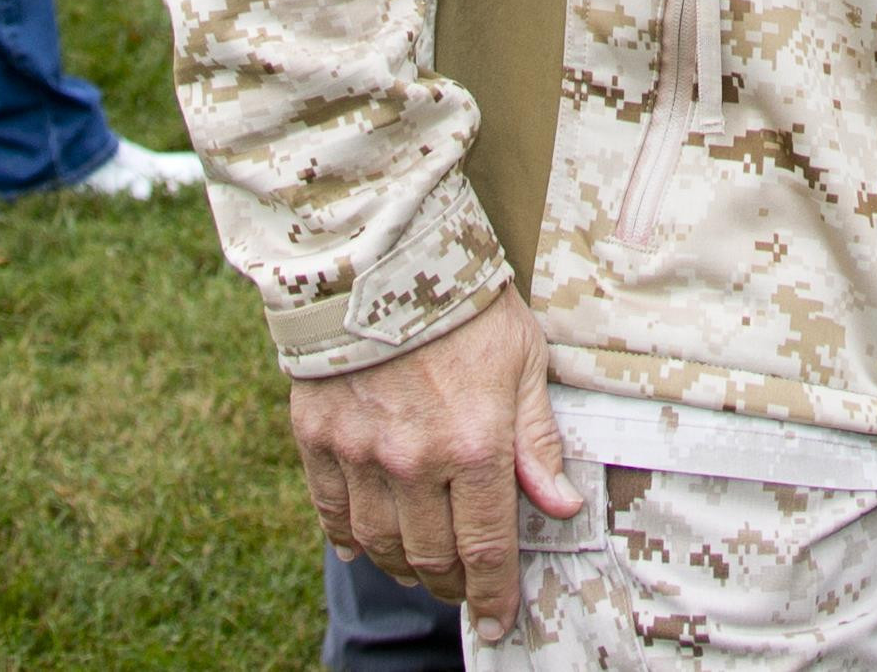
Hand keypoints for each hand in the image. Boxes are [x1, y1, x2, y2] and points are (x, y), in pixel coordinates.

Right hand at [285, 289, 574, 631]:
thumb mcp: (523, 361)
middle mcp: (414, 462)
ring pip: (381, 545)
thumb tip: (560, 507)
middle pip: (433, 558)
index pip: (488, 549)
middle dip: (454, 586)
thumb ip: (537, 442)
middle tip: (465, 590)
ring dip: (405, 568)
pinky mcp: (317, 438)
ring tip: (423, 567)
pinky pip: (332, 513)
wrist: (380, 255)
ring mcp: (360, 454)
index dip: (494, 596)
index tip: (497, 622)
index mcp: (474, 446)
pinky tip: (365, 544)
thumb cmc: (464, 305)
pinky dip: (349, 538)